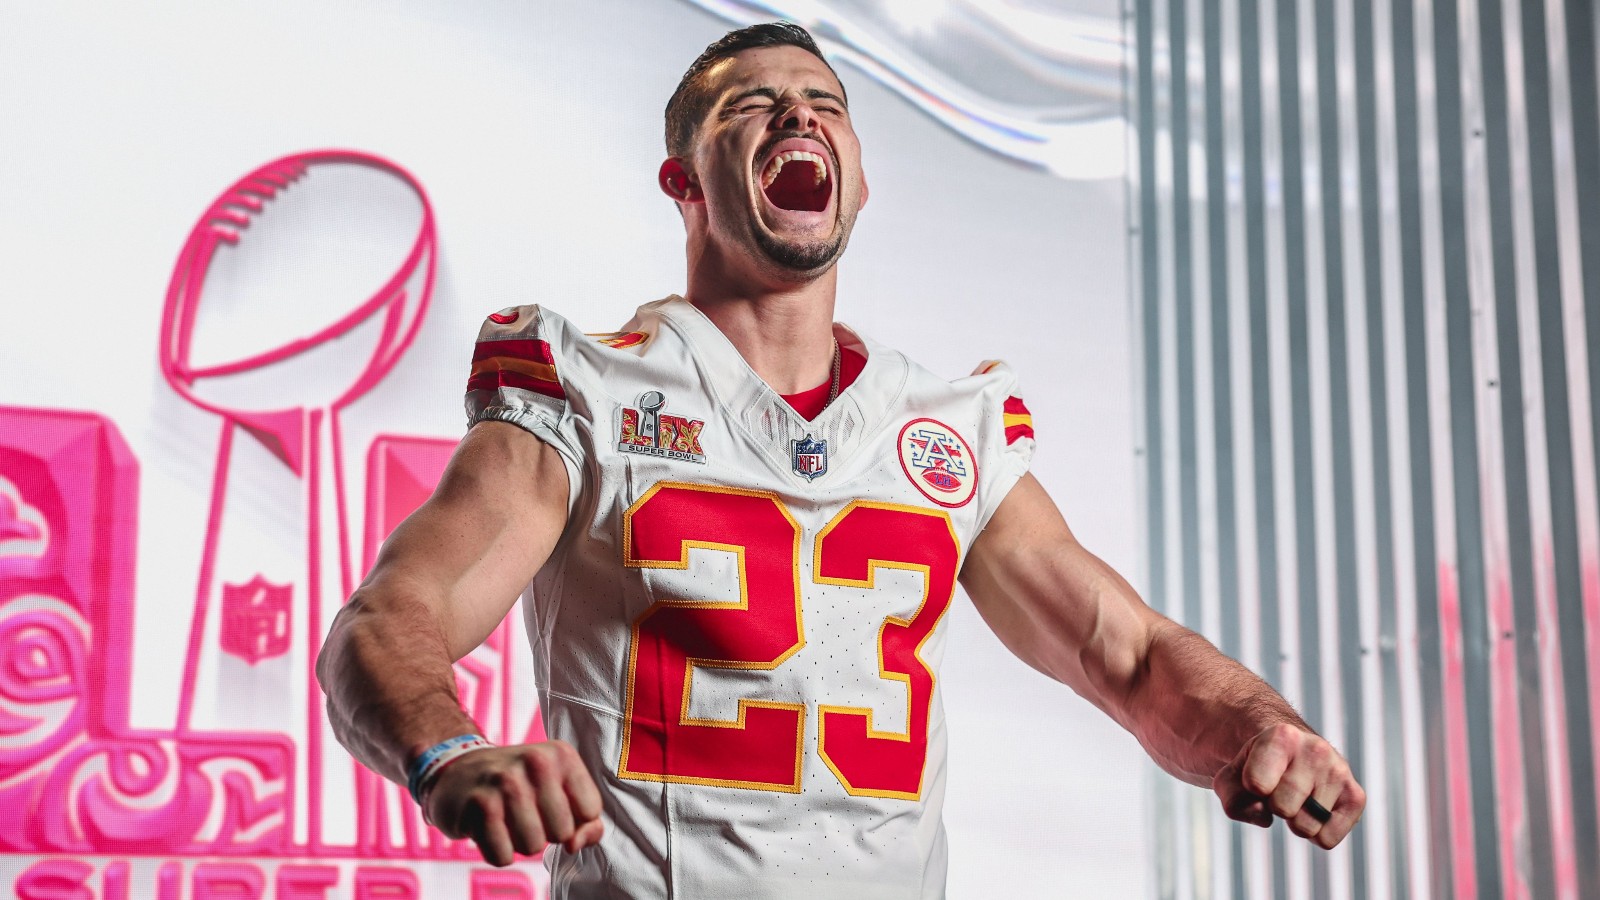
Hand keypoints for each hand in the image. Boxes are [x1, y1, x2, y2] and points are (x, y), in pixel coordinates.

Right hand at [424, 741, 604, 865]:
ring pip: (533, 847)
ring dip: (520, 842)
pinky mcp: (479, 805)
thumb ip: (587, 821)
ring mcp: (505, 782)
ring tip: (507, 818)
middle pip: (562, 833)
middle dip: (545, 833)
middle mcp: (535, 762)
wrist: (458, 771)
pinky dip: (497, 852)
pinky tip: (489, 828)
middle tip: (525, 812)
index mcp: (561, 754)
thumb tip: (575, 845)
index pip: (590, 810)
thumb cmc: (519, 786)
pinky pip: (503, 856)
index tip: (552, 805)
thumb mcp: (560, 790)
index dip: (573, 819)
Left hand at [1212, 722, 1365, 848]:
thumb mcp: (1230, 777)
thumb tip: (1266, 817)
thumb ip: (1233, 799)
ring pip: (1306, 827)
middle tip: (1279, 788)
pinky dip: (1315, 834)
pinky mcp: (1356, 796)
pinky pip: (1327, 839)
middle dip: (1274, 806)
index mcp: (1281, 736)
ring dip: (1295, 821)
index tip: (1256, 774)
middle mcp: (1316, 749)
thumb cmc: (1256, 768)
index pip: (1256, 784)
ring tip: (1297, 797)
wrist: (1290, 755)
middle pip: (1282, 809)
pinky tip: (1314, 810)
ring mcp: (1339, 772)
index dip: (1251, 788)